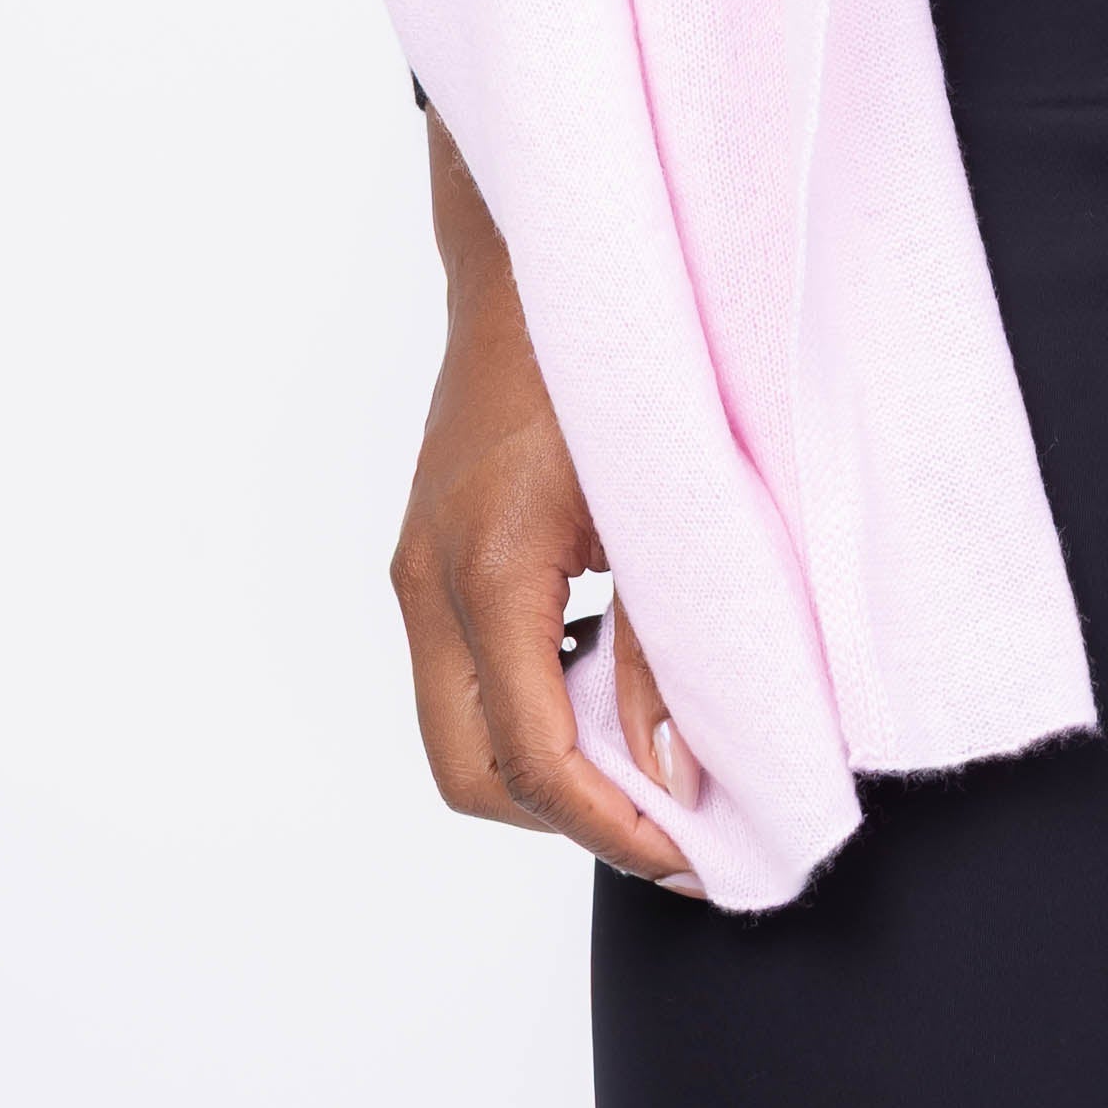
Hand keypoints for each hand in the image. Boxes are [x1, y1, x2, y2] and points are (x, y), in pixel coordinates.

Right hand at [392, 113, 703, 888]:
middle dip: (566, 821)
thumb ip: (665, 639)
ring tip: (647, 761)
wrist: (539, 252)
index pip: (533, 758)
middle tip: (670, 830)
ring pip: (460, 730)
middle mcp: (431, 580)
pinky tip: (605, 678)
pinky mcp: (427, 553)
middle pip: (473, 773)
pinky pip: (463, 673)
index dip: (611, 826)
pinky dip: (528, 704)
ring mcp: (418, 567)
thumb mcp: (657, 500)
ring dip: (545, 768)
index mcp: (489, 568)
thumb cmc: (611, 355)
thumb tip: (674, 769)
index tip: (690, 855)